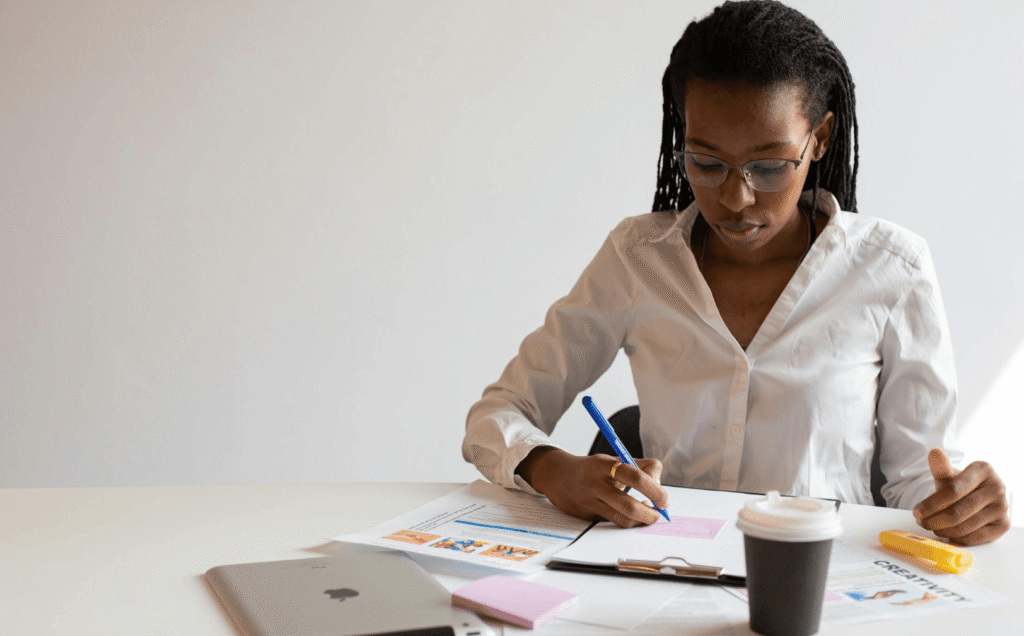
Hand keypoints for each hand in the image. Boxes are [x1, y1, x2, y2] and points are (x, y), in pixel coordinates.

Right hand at [515, 446, 668, 527]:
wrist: (558, 477)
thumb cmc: (594, 469)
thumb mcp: (615, 460)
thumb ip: (642, 468)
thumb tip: (660, 487)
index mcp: (603, 465)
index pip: (634, 477)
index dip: (654, 490)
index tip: (664, 499)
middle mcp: (594, 484)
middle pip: (629, 505)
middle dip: (650, 513)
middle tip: (660, 513)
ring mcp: (589, 503)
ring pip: (622, 519)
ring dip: (641, 520)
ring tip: (647, 514)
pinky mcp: (587, 517)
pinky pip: (613, 523)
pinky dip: (628, 521)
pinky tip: (631, 514)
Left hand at [912, 448, 1010, 545]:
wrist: (975, 493)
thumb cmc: (960, 484)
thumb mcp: (948, 474)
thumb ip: (940, 467)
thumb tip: (934, 452)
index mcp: (983, 469)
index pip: (953, 490)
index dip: (931, 504)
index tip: (916, 511)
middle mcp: (997, 487)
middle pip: (959, 511)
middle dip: (935, 520)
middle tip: (921, 522)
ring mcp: (1002, 507)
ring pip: (966, 526)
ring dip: (943, 530)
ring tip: (931, 527)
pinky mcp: (1003, 525)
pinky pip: (976, 537)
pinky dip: (957, 538)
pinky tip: (946, 533)